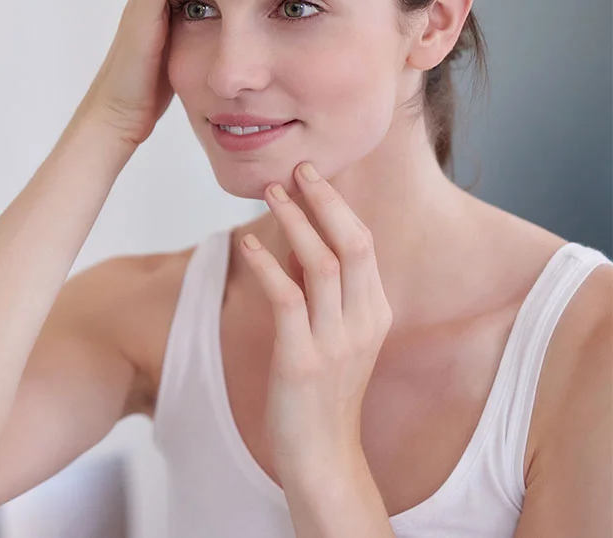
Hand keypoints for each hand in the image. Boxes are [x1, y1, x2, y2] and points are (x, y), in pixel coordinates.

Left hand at [239, 162, 393, 486]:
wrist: (322, 455)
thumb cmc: (326, 389)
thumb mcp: (339, 334)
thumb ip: (325, 289)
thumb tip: (300, 237)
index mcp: (376, 312)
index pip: (363, 244)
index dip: (338, 205)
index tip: (314, 175)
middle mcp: (363, 321)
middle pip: (351, 243)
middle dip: (325, 200)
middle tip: (300, 168)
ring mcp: (335, 342)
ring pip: (320, 263)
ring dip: (294, 221)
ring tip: (270, 192)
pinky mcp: (302, 360)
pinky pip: (285, 299)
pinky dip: (265, 265)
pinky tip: (246, 244)